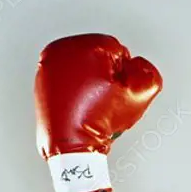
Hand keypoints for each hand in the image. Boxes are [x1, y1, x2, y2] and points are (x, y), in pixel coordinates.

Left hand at [34, 33, 162, 191]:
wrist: (70, 145)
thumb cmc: (96, 120)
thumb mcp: (137, 95)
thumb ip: (148, 73)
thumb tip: (142, 67)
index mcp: (82, 45)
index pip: (117, 50)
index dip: (126, 74)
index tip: (122, 90)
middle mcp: (60, 51)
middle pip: (98, 59)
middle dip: (108, 78)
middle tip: (109, 99)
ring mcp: (47, 68)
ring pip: (83, 71)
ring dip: (92, 85)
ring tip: (95, 105)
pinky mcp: (42, 85)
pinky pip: (69, 84)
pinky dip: (77, 93)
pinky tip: (84, 108)